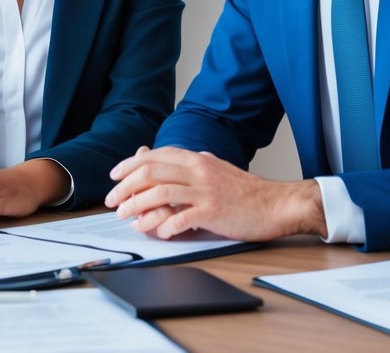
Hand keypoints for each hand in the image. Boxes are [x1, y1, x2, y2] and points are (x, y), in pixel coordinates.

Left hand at [104, 146, 325, 241]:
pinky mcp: (214, 212)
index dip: (129, 165)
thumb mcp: (216, 168)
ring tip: (126, 217)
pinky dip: (165, 226)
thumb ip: (193, 163)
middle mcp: (199, 171)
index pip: (154, 156)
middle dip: (126, 187)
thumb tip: (172, 156)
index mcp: (197, 159)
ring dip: (138, 206)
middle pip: (151, 172)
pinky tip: (159, 232)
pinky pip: (182, 218)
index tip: (115, 177)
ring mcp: (206, 191)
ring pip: (160, 193)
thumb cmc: (246, 191)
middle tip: (113, 201)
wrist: (277, 204)